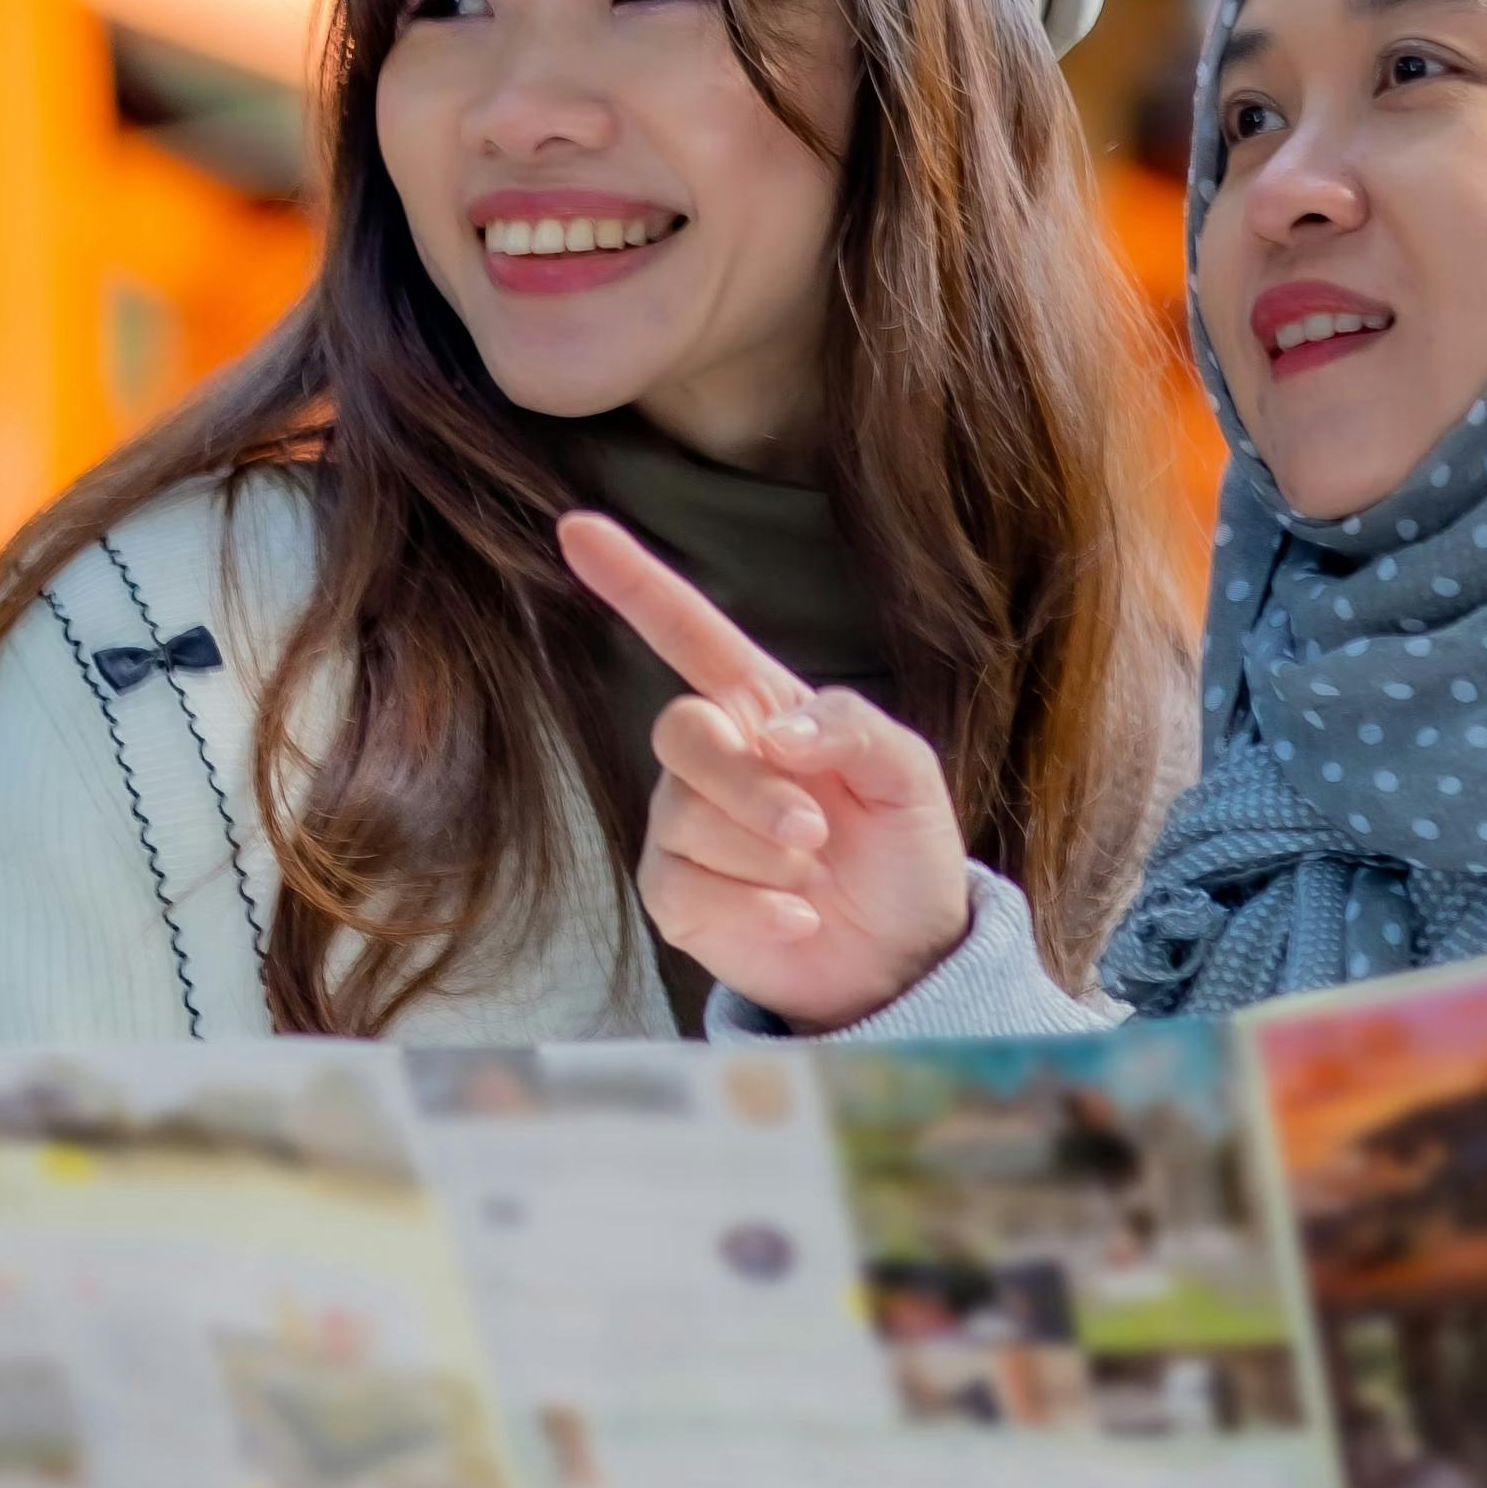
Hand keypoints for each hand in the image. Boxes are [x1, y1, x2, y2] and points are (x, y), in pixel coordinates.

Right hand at [561, 510, 974, 1032]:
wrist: (903, 961)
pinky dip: (751, 909)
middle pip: (680, 733)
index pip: (688, 634)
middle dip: (746, 788)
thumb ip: (850, 728)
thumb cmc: (903, 854)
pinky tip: (796, 920)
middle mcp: (715, 760)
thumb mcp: (909, 775)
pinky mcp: (677, 896)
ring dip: (762, 856)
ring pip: (684, 816)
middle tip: (812, 835)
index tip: (577, 527)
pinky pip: (681, 886)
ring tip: (813, 881)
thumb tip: (771, 732)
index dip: (634, 581)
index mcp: (764, 710)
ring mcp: (686, 827)